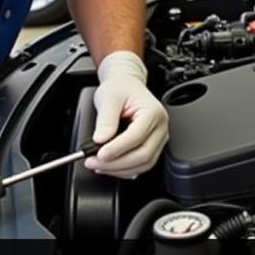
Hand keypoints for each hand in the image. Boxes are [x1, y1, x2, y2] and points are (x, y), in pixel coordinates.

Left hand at [86, 50, 168, 178]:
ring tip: (98, 165)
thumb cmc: (120, 88)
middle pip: (143, 155)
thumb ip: (105, 120)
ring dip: (120, 169)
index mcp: (153, 112)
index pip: (137, 137)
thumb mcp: (108, 98)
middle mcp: (160, 127)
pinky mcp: (153, 147)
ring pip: (144, 164)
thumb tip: (100, 140)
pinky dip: (125, 170)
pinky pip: (142, 165)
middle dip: (116, 164)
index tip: (99, 154)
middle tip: (93, 162)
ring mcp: (158, 138)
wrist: (126, 85)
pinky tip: (109, 166)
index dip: (117, 149)